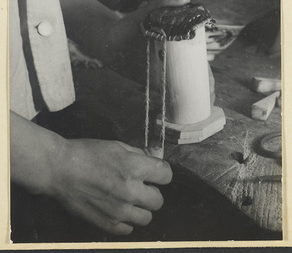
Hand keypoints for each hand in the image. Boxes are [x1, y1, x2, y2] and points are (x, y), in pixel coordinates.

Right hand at [51, 139, 172, 234]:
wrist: (60, 169)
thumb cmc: (88, 153)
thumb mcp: (116, 146)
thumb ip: (139, 154)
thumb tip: (153, 159)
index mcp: (134, 168)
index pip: (166, 176)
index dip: (162, 172)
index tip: (156, 172)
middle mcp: (130, 191)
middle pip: (159, 200)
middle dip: (152, 191)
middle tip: (141, 185)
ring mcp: (119, 211)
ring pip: (147, 218)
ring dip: (141, 208)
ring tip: (130, 199)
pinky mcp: (106, 223)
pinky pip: (129, 229)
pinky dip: (127, 220)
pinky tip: (118, 209)